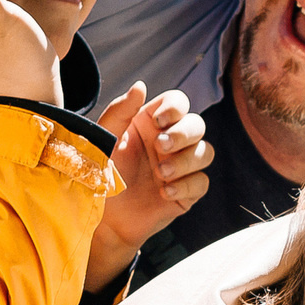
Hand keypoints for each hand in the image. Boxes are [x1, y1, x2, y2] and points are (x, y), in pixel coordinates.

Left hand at [86, 85, 213, 288]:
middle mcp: (169, 141)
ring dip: (185, 161)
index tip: (158, 121)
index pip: (178, 102)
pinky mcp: (186, 192)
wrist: (102, 218)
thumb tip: (141, 85)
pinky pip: (202, 182)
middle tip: (161, 147)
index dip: (175, 107)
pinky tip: (164, 193)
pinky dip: (186, 186)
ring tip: (160, 174)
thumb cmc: (98, 174)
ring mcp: (180, 166)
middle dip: (183, 134)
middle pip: (197, 124)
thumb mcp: (104, 140)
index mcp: (151, 123)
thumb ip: (120, 111)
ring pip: (205, 152)